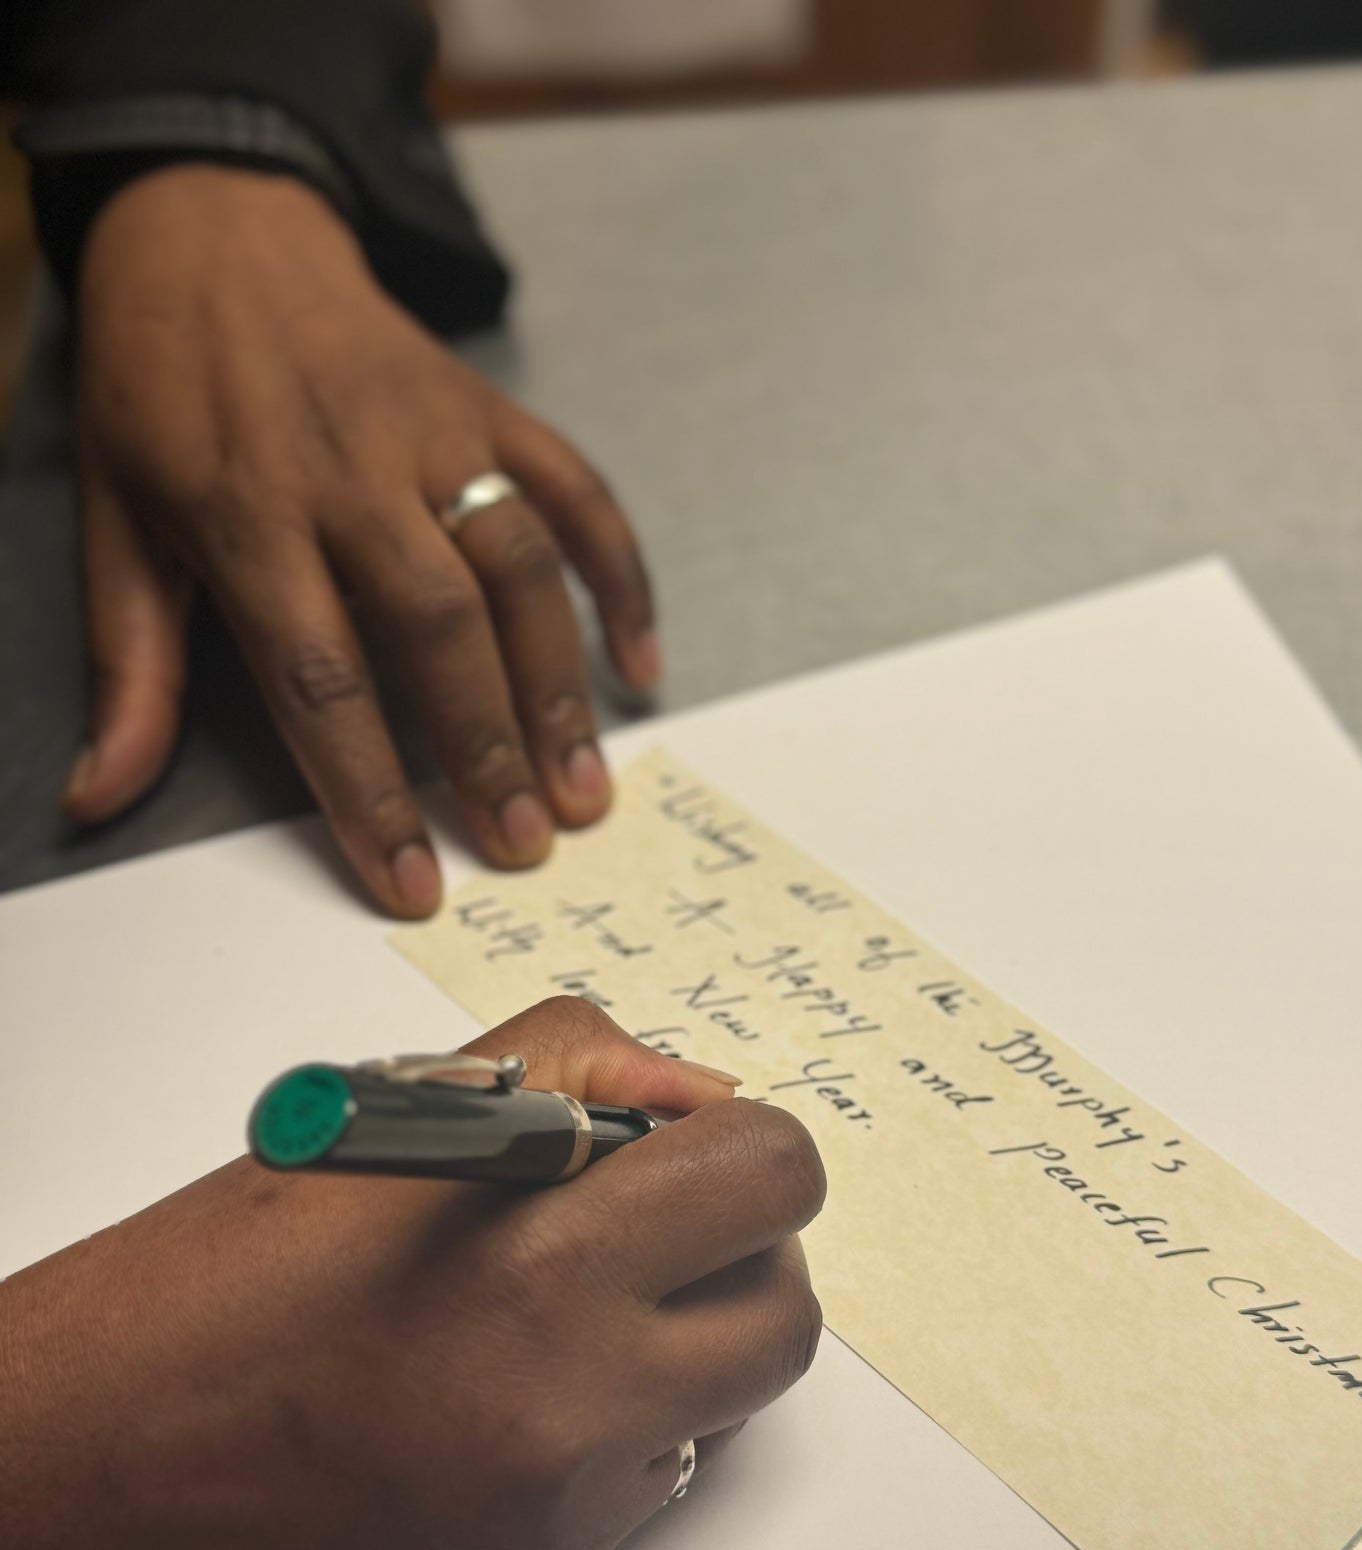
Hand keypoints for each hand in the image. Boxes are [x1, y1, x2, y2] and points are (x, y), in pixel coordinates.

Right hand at [0, 1001, 824, 1549]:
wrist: (98, 1460)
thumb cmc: (225, 1277)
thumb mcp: (402, 1112)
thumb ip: (579, 1068)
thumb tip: (702, 1100)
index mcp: (541, 1260)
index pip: (771, 1177)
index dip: (742, 1148)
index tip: (690, 1150)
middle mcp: (574, 1404)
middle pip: (783, 1314)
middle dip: (736, 1255)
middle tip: (650, 1229)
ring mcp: (562, 1514)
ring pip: (725, 1408)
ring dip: (677, 1347)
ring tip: (552, 1315)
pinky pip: (645, 1486)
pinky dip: (608, 1431)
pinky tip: (497, 1400)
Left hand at [63, 166, 659, 913]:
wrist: (218, 230)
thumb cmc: (159, 390)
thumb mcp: (114, 522)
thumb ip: (127, 666)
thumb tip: (97, 797)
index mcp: (247, 514)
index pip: (318, 677)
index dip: (368, 789)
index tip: (410, 883)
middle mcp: (351, 473)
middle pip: (439, 625)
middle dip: (486, 747)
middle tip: (523, 844)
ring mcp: (434, 433)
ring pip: (520, 564)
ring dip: (559, 686)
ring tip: (583, 790)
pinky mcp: (490, 408)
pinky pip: (577, 491)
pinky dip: (621, 577)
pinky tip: (640, 665)